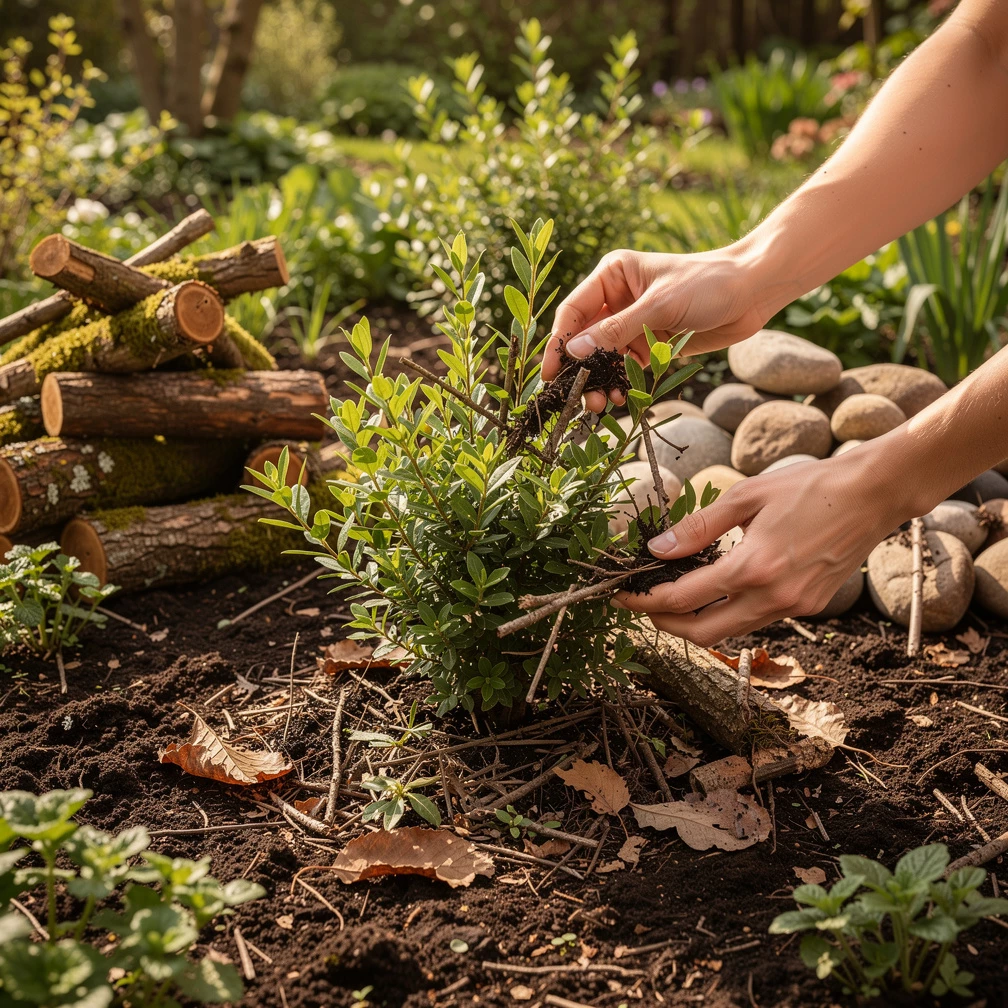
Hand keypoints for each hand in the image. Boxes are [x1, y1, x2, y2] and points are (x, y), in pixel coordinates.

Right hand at [543, 245, 778, 412]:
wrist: (753, 291)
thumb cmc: (708, 283)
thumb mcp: (659, 306)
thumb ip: (615, 331)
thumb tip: (575, 353)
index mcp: (612, 276)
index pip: (574, 312)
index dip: (559, 342)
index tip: (550, 372)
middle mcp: (617, 299)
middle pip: (585, 339)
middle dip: (581, 370)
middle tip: (576, 398)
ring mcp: (633, 324)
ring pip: (604, 359)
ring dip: (600, 382)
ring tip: (600, 405)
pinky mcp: (650, 345)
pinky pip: (626, 369)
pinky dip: (621, 385)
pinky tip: (621, 401)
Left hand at [612, 449, 921, 645]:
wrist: (873, 494)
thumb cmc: (809, 486)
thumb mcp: (745, 497)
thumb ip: (697, 528)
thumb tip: (656, 549)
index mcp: (752, 568)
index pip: (683, 599)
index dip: (646, 601)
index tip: (623, 596)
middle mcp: (773, 597)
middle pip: (703, 634)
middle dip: (666, 624)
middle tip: (644, 605)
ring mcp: (794, 606)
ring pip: (731, 631)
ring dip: (698, 621)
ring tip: (675, 596)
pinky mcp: (809, 606)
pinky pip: (758, 619)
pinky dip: (730, 611)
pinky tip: (718, 589)